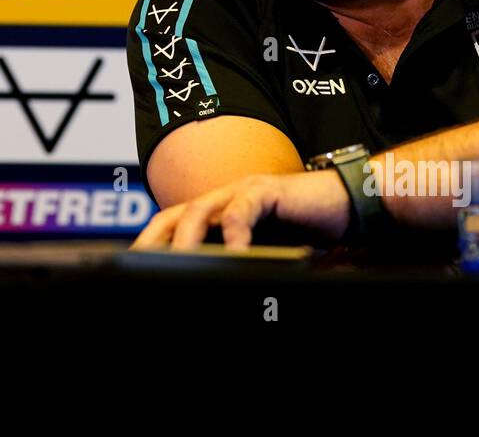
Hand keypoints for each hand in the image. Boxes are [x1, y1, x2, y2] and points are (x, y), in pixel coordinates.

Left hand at [132, 171, 350, 250]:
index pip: (173, 225)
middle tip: (139, 266)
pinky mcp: (267, 190)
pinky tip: (235, 253)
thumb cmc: (304, 231)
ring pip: (201, 209)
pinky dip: (234, 232)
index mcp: (218, 211)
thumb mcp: (263, 252)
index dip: (150, 245)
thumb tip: (214, 289)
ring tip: (180, 263)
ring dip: (187, 238)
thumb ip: (238, 263)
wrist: (346, 203)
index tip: (133, 268)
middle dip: (154, 241)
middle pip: (176, 215)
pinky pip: (242, 210)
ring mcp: (243, 191)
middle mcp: (224, 197)